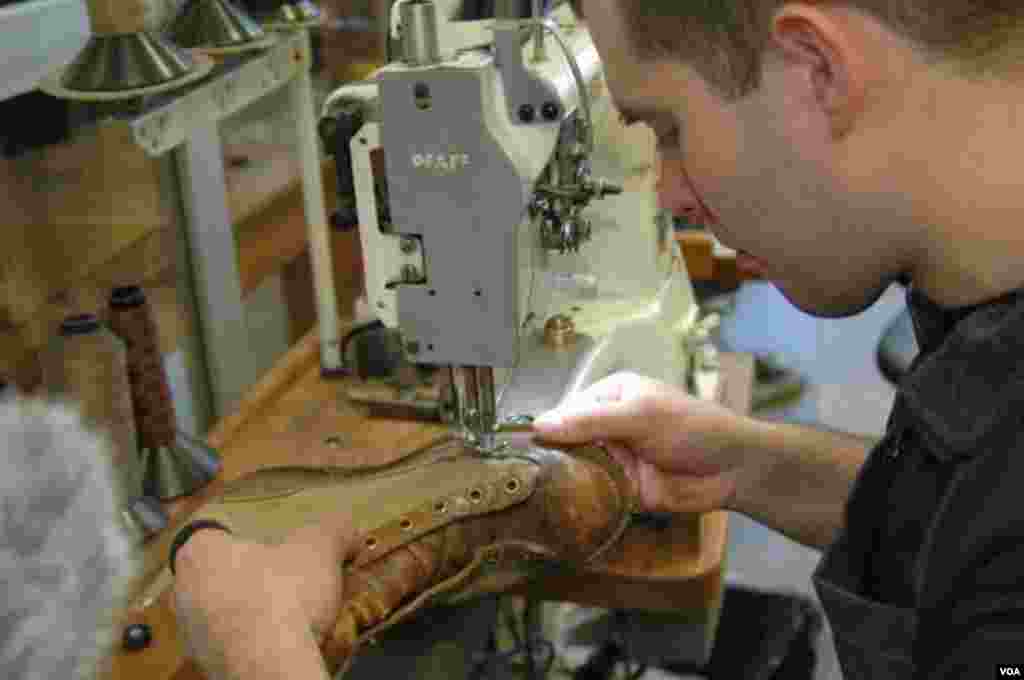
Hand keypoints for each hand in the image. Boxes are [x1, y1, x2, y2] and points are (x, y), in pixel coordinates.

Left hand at [172, 512, 356, 678]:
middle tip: (285, 579)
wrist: (271, 668)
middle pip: (217, 574)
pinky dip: (253, 643)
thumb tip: (350, 531)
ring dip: (250, 611)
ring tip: (289, 616)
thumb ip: (333, 531)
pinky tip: (281, 644)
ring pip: (222, 612)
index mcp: (200, 554)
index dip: (239, 536)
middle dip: (249, 576)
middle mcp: (184, 592)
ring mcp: (192, 635)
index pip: (208, 533)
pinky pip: (231, 645)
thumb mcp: (319, 549)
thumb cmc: (284, 594)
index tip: (267, 546)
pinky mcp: (206, 667)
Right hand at [533, 372, 754, 514]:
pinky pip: (592, 494)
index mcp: (610, 396)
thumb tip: (538, 425)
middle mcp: (607, 426)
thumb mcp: (639, 416)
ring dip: (560, 480)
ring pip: (575, 469)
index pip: (565, 410)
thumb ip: (590, 422)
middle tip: (520, 476)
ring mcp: (613, 458)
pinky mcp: (620, 489)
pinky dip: (578, 501)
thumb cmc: (691, 427)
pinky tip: (554, 510)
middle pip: (565, 441)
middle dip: (548, 457)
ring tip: (530, 494)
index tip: (520, 448)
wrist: (732, 469)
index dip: (546, 428)